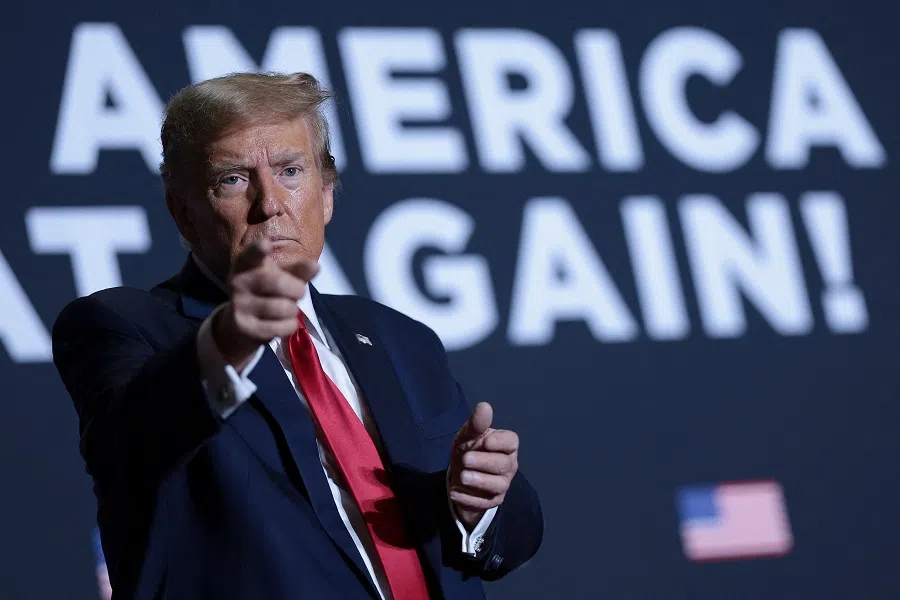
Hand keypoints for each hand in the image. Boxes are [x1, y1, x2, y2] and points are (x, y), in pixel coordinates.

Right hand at [212, 238, 318, 368]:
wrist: (241, 325)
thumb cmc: (266, 293)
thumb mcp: (281, 276)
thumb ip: (298, 271)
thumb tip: (315, 266)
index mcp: (247, 264)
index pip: (251, 255)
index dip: (258, 250)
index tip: (266, 244)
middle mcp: (238, 282)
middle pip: (277, 283)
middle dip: (297, 290)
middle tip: (299, 292)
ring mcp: (238, 305)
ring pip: (282, 308)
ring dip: (293, 310)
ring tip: (288, 309)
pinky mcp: (243, 327)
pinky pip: (279, 327)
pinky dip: (290, 326)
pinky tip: (285, 323)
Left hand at [448, 402, 518, 529]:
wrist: (461, 474)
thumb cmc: (469, 449)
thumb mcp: (468, 435)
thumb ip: (476, 423)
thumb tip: (484, 405)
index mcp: (505, 445)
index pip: (511, 442)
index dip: (500, 442)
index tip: (485, 441)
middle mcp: (508, 464)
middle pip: (504, 464)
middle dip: (484, 462)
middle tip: (465, 459)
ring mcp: (502, 484)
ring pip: (498, 485)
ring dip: (479, 481)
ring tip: (462, 477)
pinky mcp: (493, 500)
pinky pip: (485, 502)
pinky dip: (469, 498)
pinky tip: (455, 492)